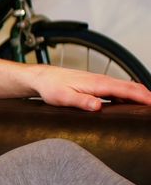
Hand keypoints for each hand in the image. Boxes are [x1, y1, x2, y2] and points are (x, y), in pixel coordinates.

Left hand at [31, 65, 150, 110]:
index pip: (126, 89)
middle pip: (131, 87)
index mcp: (97, 84)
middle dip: (147, 95)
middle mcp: (102, 80)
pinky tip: (132, 101)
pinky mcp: (97, 85)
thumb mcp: (63, 97)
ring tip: (149, 105)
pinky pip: (118, 89)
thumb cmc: (51, 87)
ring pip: (126, 87)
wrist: (43, 78)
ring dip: (140, 94)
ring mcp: (100, 82)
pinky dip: (130, 94)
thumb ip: (81, 101)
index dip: (143, 97)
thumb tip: (97, 106)